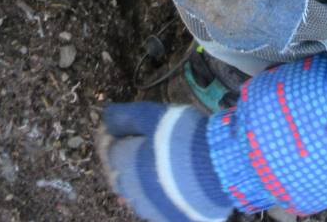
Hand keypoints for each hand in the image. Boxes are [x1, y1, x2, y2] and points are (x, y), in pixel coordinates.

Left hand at [97, 103, 231, 221]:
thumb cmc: (185, 137)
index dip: (117, 138)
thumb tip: (106, 116)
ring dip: (141, 182)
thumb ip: (127, 117)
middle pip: (120, 176)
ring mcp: (152, 209)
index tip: (127, 130)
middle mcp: (134, 190)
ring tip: (157, 167)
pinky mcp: (171, 218)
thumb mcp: (154, 116)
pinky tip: (170, 185)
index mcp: (127, 164)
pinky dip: (158, 196)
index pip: (110, 151)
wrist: (220, 168)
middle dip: (125, 162)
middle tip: (142, 148)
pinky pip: (157, 208)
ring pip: (137, 196)